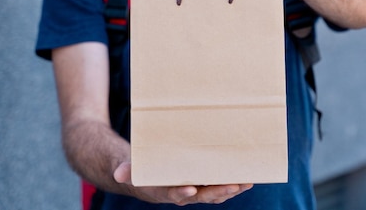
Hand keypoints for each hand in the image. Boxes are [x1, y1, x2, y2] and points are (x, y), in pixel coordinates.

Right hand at [113, 162, 252, 204]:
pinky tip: (246, 179)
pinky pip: (218, 187)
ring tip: (246, 182)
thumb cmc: (139, 169)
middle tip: (233, 185)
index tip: (191, 189)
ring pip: (214, 193)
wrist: (146, 177)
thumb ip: (127, 170)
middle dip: (218, 191)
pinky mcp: (202, 185)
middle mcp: (182, 193)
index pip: (174, 194)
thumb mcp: (131, 169)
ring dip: (230, 189)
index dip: (182, 193)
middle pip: (202, 196)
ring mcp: (194, 190)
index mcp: (164, 190)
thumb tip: (118, 174)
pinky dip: (232, 184)